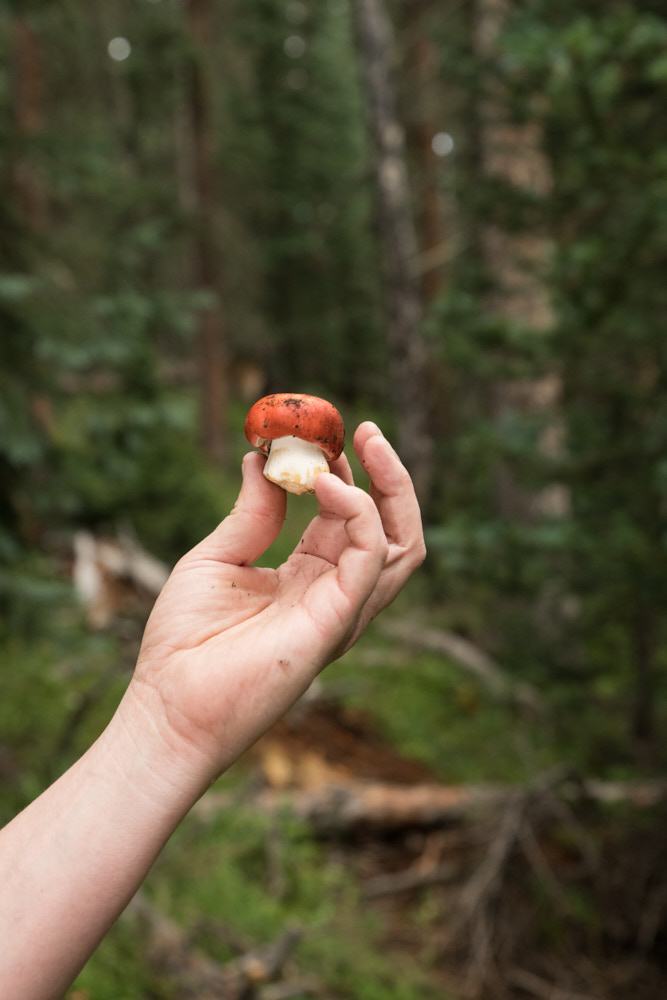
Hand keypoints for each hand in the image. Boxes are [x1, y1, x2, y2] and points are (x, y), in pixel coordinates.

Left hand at [123, 422, 424, 784]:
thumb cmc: (185, 641)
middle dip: (385, 475)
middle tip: (361, 429)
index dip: (344, 472)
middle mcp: (334, 593)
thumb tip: (261, 459)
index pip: (346, 518)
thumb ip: (251, 513)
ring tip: (360, 442)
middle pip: (388, 528)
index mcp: (307, 578)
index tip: (323, 432)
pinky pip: (371, 559)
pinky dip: (360, 513)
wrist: (168, 704)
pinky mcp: (337, 621)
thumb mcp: (217, 558)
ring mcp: (341, 610)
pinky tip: (327, 484)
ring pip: (401, 544)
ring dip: (390, 487)